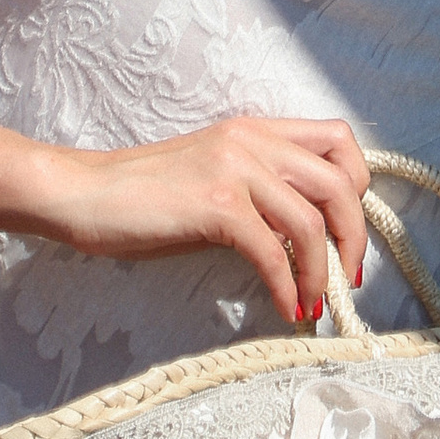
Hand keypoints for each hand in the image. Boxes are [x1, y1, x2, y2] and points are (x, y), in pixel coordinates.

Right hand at [26, 115, 372, 325]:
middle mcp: (252, 141)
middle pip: (340, 182)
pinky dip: (287, 287)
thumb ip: (259, 192)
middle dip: (354, 236)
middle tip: (347, 277)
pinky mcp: (216, 205)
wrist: (82, 194)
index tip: (346, 230)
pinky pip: (272, 252)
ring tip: (314, 303)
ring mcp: (234, 169)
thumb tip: (304, 237)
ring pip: (312, 220)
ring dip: (322, 272)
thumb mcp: (213, 178)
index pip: (338, 139)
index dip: (357, 185)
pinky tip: (286, 308)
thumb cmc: (143, 195)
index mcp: (255, 130)